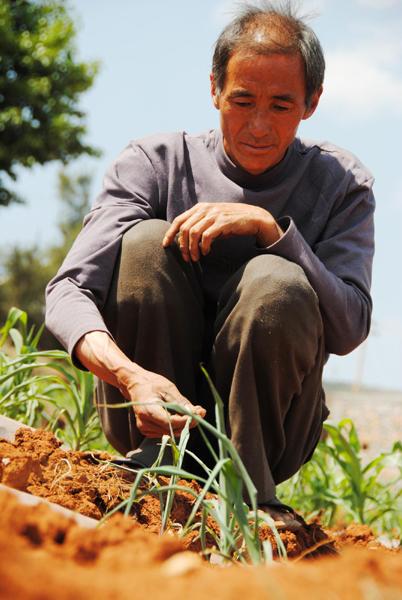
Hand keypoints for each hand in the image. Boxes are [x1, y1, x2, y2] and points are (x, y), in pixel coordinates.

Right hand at [75, 331, 205, 438]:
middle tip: (200, 411)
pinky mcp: (147, 430)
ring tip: (192, 412)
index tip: (200, 413)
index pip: (172, 423)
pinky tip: (181, 416)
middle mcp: (144, 423)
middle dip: (188, 422)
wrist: (134, 384)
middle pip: (172, 430)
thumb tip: (196, 413)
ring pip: (170, 433)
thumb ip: (182, 403)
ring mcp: (144, 428)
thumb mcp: (168, 389)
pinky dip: (175, 425)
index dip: (188, 421)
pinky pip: (165, 432)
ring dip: (183, 424)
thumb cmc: (151, 383)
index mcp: (148, 411)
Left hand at [162, 202, 282, 261]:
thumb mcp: (211, 222)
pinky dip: (203, 246)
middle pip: (184, 228)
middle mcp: (205, 209)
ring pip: (193, 233)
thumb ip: (198, 227)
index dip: (170, 233)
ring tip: (196, 258)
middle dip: (182, 246)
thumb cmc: (230, 223)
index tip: (165, 245)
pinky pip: (206, 236)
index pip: (178, 220)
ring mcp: (214, 215)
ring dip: (192, 248)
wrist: (252, 218)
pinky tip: (206, 252)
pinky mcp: (223, 222)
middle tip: (187, 258)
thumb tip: (182, 241)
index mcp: (200, 208)